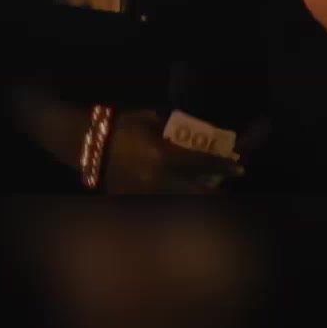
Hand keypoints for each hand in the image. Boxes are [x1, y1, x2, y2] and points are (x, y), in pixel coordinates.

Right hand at [101, 110, 240, 193]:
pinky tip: (179, 204)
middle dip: (214, 193)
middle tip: (228, 194)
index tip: (239, 167)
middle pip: (196, 190)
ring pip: (180, 201)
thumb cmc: (118, 127)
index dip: (222, 165)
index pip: (200, 161)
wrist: (87, 145)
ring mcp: (146, 192)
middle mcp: (158, 177)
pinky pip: (160, 205)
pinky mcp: (134, 200)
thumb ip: (166, 130)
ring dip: (195, 201)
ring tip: (207, 199)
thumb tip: (185, 137)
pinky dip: (173, 205)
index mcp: (162, 155)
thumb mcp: (146, 122)